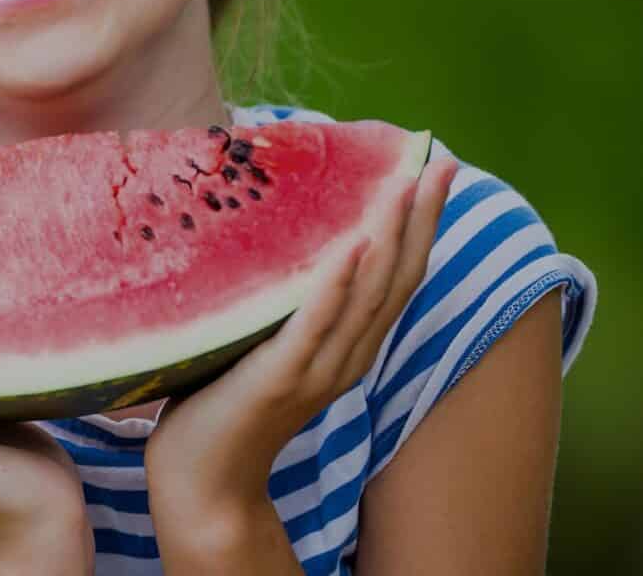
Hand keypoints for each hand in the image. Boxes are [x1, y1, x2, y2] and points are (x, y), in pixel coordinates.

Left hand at [143, 156, 460, 524]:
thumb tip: (278, 231)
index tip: (435, 169)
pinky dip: (335, 285)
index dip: (420, 224)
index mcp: (348, 346)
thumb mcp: (264, 339)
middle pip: (397, 278)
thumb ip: (284, 300)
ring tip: (402, 185)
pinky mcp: (279, 377)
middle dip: (420, 218)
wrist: (203, 480)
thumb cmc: (223, 402)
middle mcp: (346, 356)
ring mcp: (316, 369)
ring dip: (387, 237)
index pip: (397, 276)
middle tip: (439, 163)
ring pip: (366, 296)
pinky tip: (350, 246)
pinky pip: (314, 325)